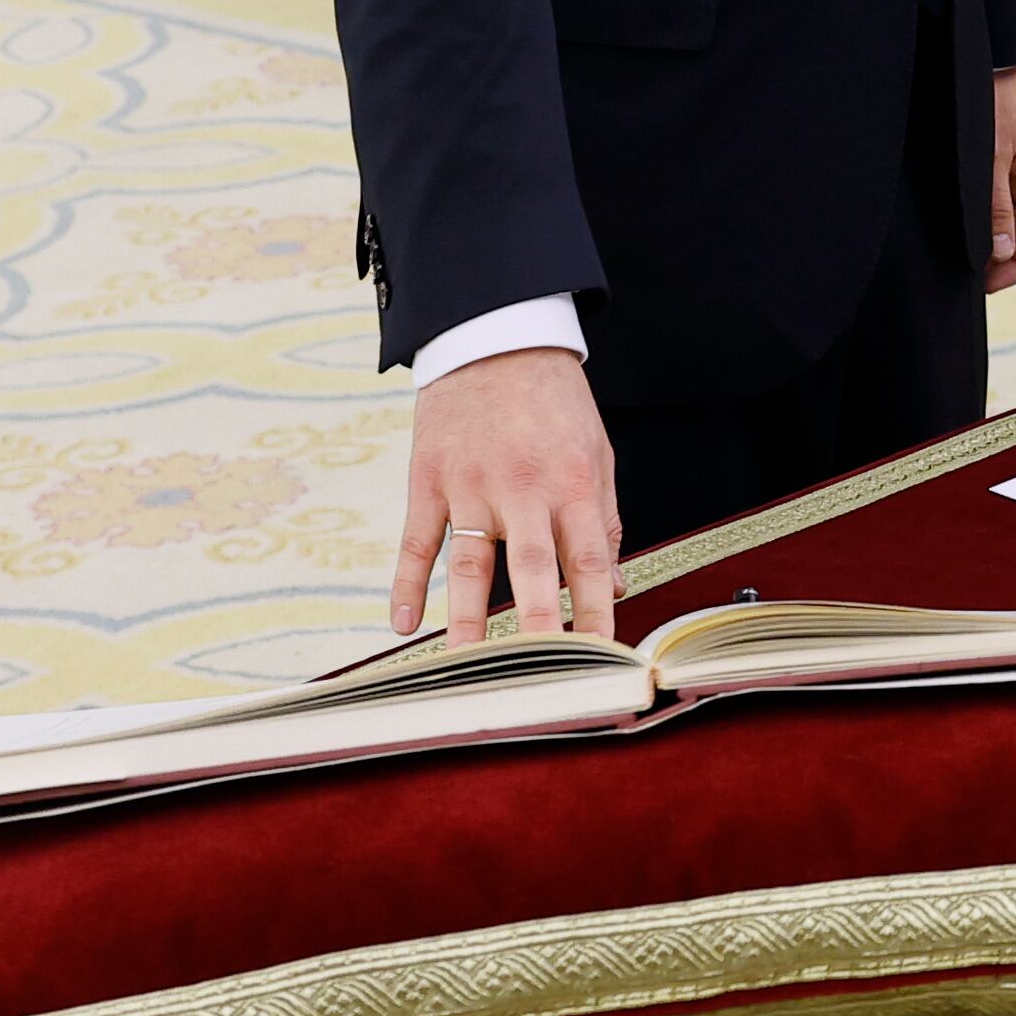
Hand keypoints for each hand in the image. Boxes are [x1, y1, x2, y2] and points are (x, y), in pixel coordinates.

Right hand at [394, 350, 618, 643]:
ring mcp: (469, 486)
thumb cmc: (554, 403)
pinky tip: (401, 623)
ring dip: (467, 619)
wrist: (497, 341)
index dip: (596, 609)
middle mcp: (520, 489)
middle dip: (538, 625)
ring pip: (467, 564)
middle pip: (530, 569)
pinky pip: (414, 541)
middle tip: (543, 675)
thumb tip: (613, 584)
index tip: (603, 654)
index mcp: (570, 483)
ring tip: (468, 667)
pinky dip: (405, 583)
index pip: (587, 559)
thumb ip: (604, 520)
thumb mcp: (595, 454)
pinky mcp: (428, 480)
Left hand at [986, 64, 1015, 290]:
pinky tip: (965, 227)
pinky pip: (1000, 200)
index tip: (988, 283)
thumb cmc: (991, 100)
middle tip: (970, 276)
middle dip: (1003, 257)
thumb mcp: (990, 156)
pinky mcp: (1004, 161)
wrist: (985, 58)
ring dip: (993, 238)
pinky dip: (986, 219)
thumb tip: (1001, 253)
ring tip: (963, 255)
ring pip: (1013, 217)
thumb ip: (996, 206)